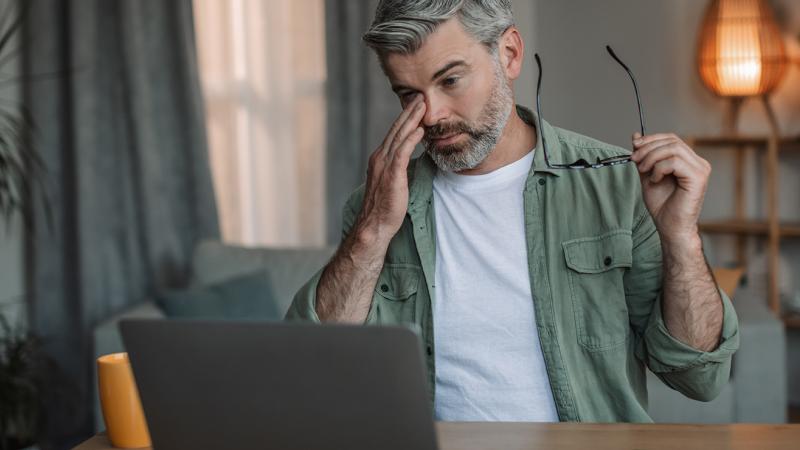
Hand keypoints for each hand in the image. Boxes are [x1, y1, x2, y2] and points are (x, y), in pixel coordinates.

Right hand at [354, 94, 426, 245]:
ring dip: (412, 120)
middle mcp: (380, 157)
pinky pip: (402, 153)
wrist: (374, 225)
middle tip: (420, 96)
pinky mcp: (391, 175)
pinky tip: (420, 130)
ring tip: (423, 105)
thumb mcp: (392, 182)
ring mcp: (384, 165)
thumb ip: (398, 168)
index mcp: (380, 158)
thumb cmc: (384, 208)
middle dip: (409, 112)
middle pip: (396, 129)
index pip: (394, 133)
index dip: (405, 118)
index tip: (416, 105)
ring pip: (399, 136)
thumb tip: (409, 160)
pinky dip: (411, 139)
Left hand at [631, 132, 710, 242]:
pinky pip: (675, 162)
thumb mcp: (647, 175)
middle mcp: (698, 163)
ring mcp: (701, 169)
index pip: (671, 139)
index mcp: (688, 161)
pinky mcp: (698, 178)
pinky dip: (659, 168)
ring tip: (643, 171)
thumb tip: (636, 136)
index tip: (634, 147)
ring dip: (651, 158)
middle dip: (648, 148)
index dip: (651, 139)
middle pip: (672, 141)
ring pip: (673, 149)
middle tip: (634, 160)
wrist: (670, 227)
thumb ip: (644, 156)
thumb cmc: (662, 205)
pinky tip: (655, 180)